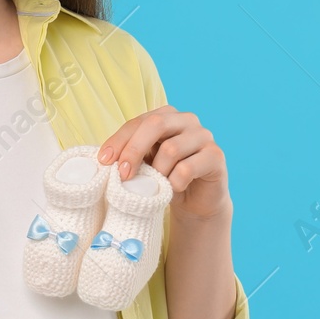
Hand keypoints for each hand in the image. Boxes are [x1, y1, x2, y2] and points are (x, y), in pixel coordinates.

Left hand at [97, 104, 230, 220]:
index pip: (138, 122)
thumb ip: (130, 154)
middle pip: (156, 124)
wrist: (197, 202)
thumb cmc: (166, 179)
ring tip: (155, 185)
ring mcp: (204, 136)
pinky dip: (174, 183)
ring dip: (157, 172)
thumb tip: (105, 158)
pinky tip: (173, 190)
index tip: (103, 161)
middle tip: (122, 174)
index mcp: (167, 116)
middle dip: (134, 150)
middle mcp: (187, 120)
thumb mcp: (145, 164)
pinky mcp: (216, 156)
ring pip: (171, 149)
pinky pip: (187, 168)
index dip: (119, 140)